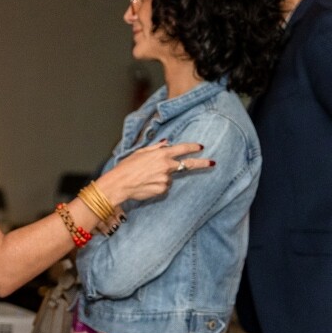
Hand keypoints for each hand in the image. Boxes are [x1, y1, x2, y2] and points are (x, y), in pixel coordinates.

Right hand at [98, 140, 213, 204]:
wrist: (119, 184)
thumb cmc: (126, 167)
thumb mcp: (139, 153)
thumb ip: (155, 148)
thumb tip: (166, 143)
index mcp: (160, 154)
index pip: (182, 148)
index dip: (192, 147)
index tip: (200, 147)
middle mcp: (166, 165)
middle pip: (188, 164)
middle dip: (202, 163)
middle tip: (213, 163)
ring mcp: (166, 178)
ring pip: (170, 177)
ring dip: (163, 177)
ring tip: (146, 178)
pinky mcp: (163, 189)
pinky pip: (164, 187)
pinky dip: (158, 185)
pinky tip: (147, 185)